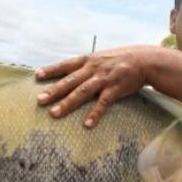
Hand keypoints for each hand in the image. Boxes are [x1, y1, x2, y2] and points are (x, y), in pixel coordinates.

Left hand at [35, 46, 158, 127]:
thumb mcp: (101, 57)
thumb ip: (87, 65)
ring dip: (68, 103)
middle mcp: (93, 69)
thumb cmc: (121, 60)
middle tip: (40, 100)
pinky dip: (95, 114)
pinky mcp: (115, 89)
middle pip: (70, 81)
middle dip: (54, 91)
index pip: (66, 65)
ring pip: (82, 92)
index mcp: (88, 60)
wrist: (145, 60)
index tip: (37, 76)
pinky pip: (103, 103)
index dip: (51, 70)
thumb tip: (71, 73)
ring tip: (55, 114)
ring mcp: (104, 79)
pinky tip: (87, 124)